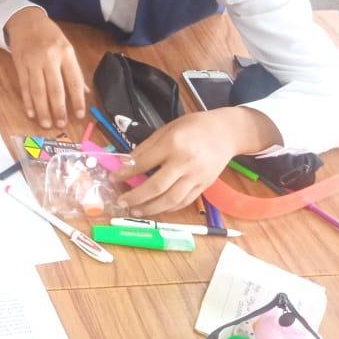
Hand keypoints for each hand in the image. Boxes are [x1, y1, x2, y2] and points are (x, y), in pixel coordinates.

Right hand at [4, 8, 86, 128]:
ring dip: (42, 109)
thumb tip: (84, 92)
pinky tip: (31, 112)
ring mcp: (33, 62)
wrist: (25, 21)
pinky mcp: (20, 65)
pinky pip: (25, 87)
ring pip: (38, 90)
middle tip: (61, 124)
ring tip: (46, 123)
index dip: (77, 99)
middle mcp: (50, 58)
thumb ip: (74, 69)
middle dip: (58, 109)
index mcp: (65, 53)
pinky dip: (28, 101)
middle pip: (55, 88)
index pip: (73, 80)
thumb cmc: (49, 35)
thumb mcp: (66, 47)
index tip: (79, 115)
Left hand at [113, 108, 280, 214]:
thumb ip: (146, 147)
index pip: (144, 163)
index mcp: (173, 144)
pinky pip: (184, 201)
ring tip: (135, 211)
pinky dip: (168, 208)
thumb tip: (126, 163)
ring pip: (171, 199)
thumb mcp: (166, 129)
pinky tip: (155, 209)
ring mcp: (196, 177)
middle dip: (136, 197)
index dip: (126, 172)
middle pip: (157, 186)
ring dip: (151, 208)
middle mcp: (185, 163)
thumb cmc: (192, 127)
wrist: (225, 132)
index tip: (113, 178)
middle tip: (120, 202)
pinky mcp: (204, 186)